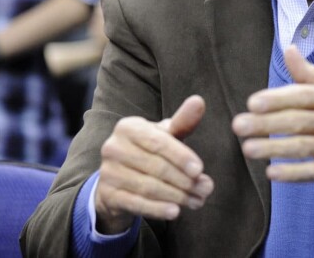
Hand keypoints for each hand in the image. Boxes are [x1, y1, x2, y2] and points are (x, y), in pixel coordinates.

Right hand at [94, 95, 213, 233]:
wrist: (119, 178)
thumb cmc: (149, 150)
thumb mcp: (165, 135)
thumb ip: (183, 121)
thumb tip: (199, 101)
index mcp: (128, 127)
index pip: (159, 143)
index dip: (181, 157)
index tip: (200, 170)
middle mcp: (113, 147)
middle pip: (156, 167)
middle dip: (185, 180)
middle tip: (206, 188)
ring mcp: (107, 172)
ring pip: (149, 187)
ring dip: (177, 196)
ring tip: (198, 200)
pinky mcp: (107, 194)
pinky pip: (136, 203)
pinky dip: (157, 209)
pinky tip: (176, 212)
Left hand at [232, 46, 313, 205]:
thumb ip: (309, 74)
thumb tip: (288, 49)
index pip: (304, 95)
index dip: (278, 99)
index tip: (252, 103)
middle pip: (300, 120)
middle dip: (267, 123)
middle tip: (238, 126)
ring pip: (304, 146)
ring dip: (274, 148)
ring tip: (248, 149)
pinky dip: (293, 173)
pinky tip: (271, 173)